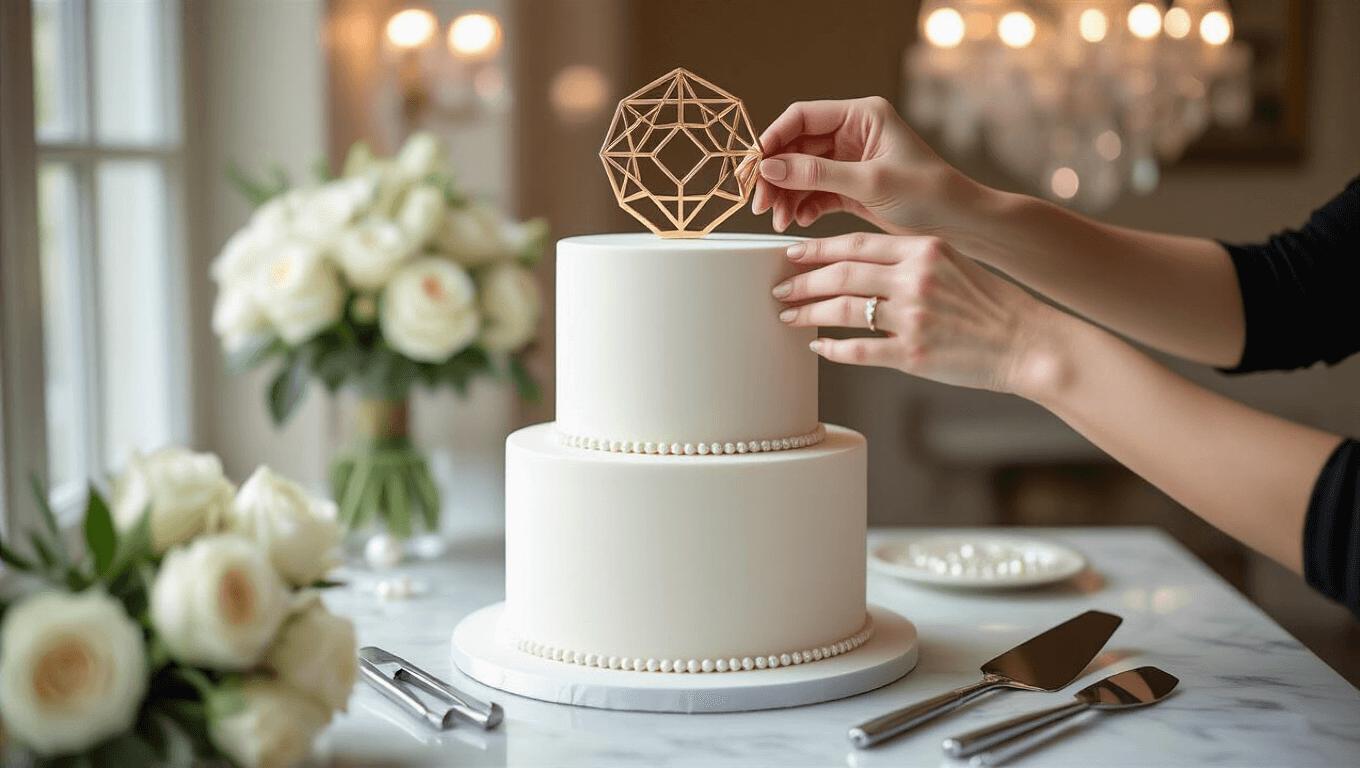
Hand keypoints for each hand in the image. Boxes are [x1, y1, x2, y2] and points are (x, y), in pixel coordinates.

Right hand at [752, 97, 966, 234]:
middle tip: (761, 203)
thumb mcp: (870, 181)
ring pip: (801, 173)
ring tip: (780, 220)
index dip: (773, 140)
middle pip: (796, 147)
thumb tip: (770, 168)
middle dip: (776, 176)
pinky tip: (800, 220)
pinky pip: (815, 193)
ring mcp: (850, 161)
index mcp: (862, 115)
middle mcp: (853, 133)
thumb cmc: (930, 193)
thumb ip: (817, 174)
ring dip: (786, 196)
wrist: (960, 224)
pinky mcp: (850, 188)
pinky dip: (803, 207)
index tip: (754, 167)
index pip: (802, 117)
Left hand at [772, 233, 1058, 393]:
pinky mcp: (913, 355)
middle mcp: (915, 280)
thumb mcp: (952, 263)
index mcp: (924, 250)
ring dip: (808, 313)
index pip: (856, 244)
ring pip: (842, 311)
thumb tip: (859, 264)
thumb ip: (909, 259)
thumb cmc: (990, 304)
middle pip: (841, 275)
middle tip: (780, 289)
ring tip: (789, 315)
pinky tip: (817, 347)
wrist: (1026, 341)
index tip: (791, 254)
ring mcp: (913, 318)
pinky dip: (831, 349)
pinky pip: (858, 351)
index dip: (817, 250)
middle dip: (803, 282)